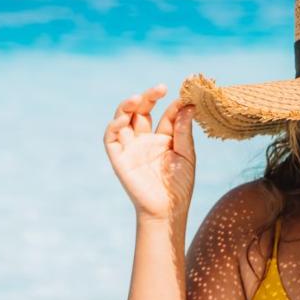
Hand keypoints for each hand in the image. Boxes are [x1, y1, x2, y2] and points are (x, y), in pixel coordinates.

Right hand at [103, 83, 195, 221]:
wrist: (167, 211)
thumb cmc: (179, 187)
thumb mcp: (186, 156)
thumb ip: (184, 131)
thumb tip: (188, 106)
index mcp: (164, 138)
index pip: (167, 115)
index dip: (174, 105)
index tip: (185, 97)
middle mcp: (145, 139)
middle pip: (142, 111)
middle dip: (149, 97)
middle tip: (160, 88)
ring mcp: (131, 147)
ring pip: (123, 118)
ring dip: (128, 105)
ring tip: (139, 98)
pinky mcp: (118, 157)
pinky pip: (111, 137)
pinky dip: (114, 125)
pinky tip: (125, 118)